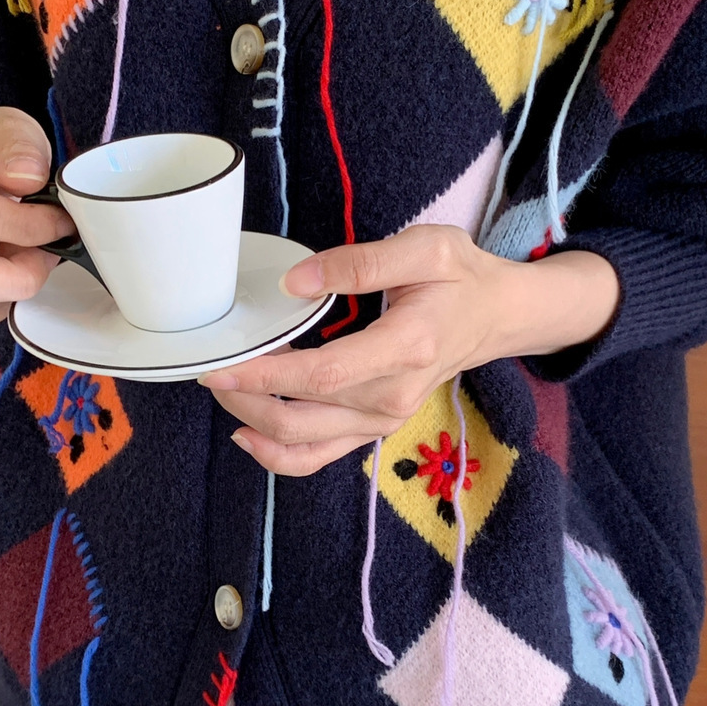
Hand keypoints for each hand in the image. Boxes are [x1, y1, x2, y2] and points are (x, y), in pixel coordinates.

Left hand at [198, 225, 619, 475]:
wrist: (497, 316)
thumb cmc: (461, 278)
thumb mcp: (425, 248)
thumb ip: (359, 262)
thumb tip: (296, 283)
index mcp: (405, 349)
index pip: (321, 375)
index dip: (265, 374)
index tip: (220, 363)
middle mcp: (392, 397)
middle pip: (300, 415)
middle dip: (244, 395)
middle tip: (208, 365)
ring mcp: (383, 420)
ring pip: (302, 442)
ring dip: (253, 421)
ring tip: (222, 388)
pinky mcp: (374, 429)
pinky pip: (318, 457)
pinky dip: (277, 454)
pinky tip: (246, 432)